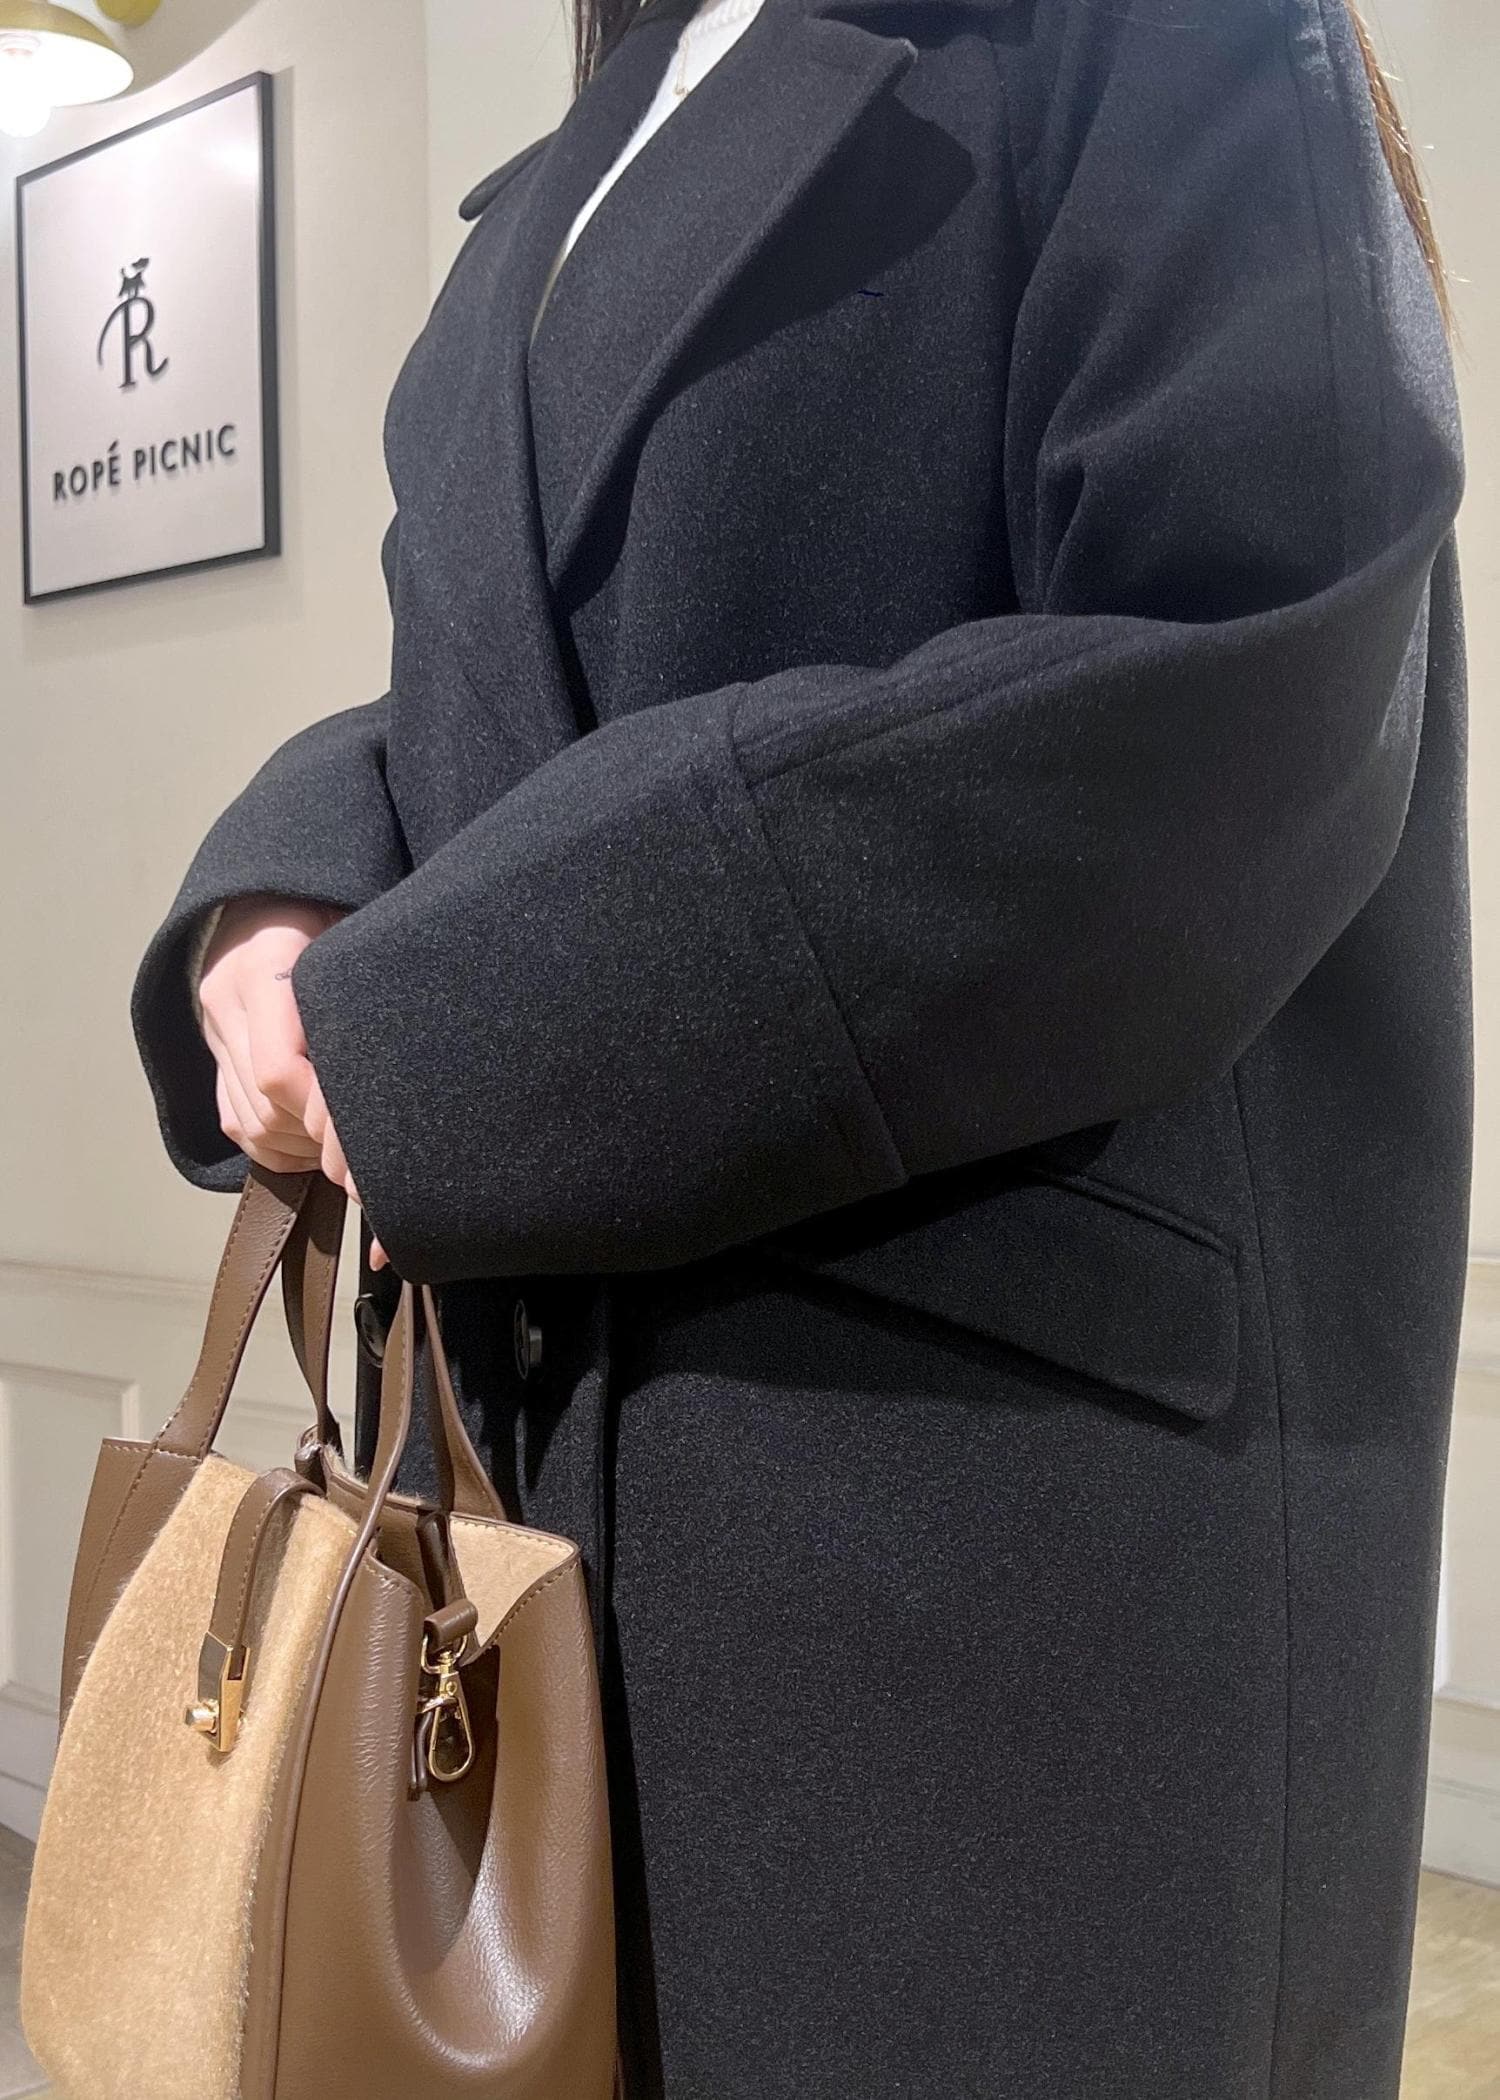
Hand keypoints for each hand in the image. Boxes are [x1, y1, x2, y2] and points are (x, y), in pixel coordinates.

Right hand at [199, 900, 384, 1245]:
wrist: (272, 890)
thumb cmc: (332, 908)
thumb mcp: (357, 929)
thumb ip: (368, 986)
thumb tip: (411, 1060)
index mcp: (264, 963)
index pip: (279, 1070)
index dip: (325, 1111)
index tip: (371, 1123)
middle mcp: (227, 1000)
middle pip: (266, 1108)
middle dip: (320, 1138)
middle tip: (371, 1150)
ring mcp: (213, 1029)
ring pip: (249, 1124)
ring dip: (302, 1147)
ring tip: (350, 1148)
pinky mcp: (213, 1052)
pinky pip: (235, 1122)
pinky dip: (276, 1147)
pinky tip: (318, 1144)